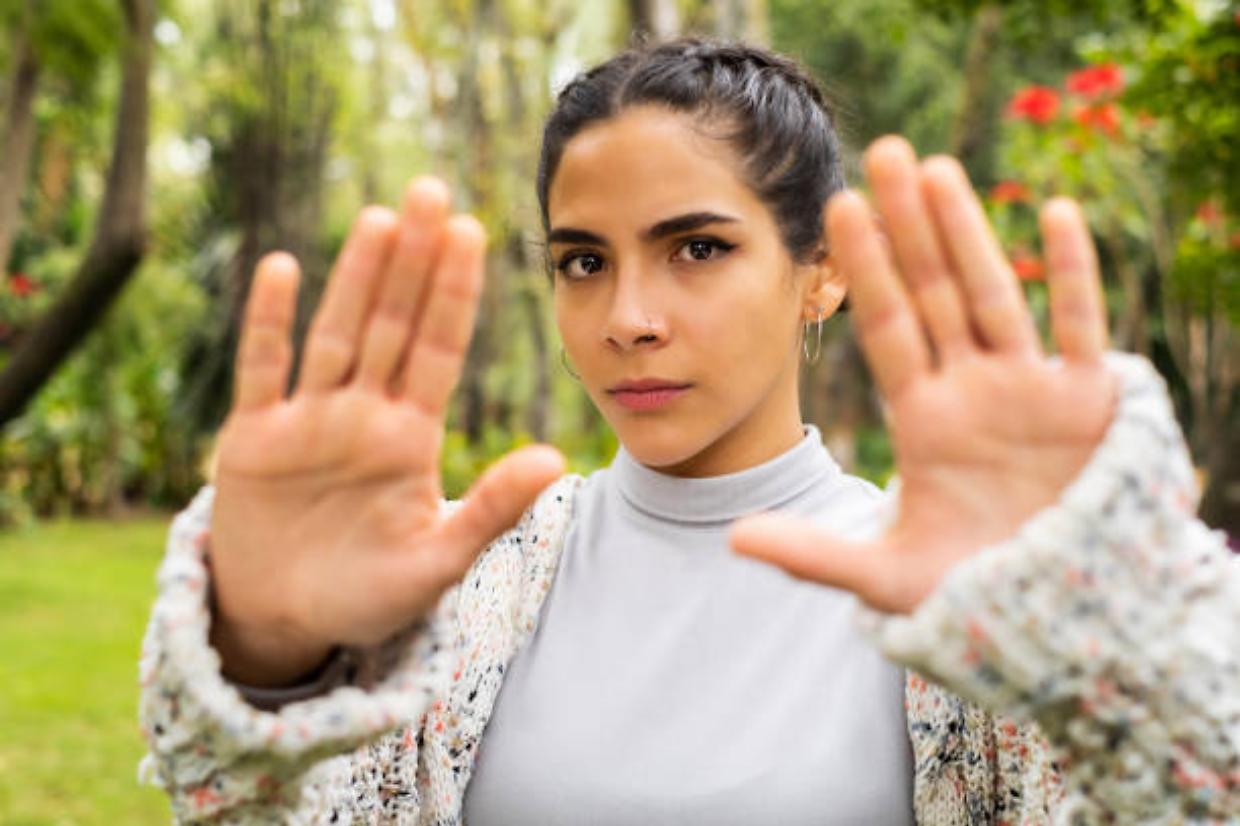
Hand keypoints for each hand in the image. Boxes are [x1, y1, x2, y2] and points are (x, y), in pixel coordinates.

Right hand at [208, 179, 564, 685]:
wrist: (284, 621)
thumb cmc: (367, 594)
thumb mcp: (437, 560)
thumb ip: (490, 509)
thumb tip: (556, 459)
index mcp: (409, 436)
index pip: (438, 349)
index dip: (454, 293)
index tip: (475, 232)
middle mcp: (362, 414)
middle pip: (391, 324)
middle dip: (412, 261)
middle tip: (431, 190)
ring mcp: (307, 420)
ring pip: (336, 334)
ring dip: (354, 278)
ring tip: (379, 218)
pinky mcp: (252, 438)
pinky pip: (261, 371)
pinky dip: (267, 324)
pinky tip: (280, 267)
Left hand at [731, 136, 1114, 614]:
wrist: (1057, 619)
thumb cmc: (974, 595)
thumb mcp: (887, 576)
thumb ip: (813, 555)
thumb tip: (732, 541)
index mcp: (924, 418)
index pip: (887, 327)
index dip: (865, 268)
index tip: (835, 208)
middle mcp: (973, 390)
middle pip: (934, 293)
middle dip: (909, 225)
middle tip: (883, 150)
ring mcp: (1030, 390)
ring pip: (994, 295)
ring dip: (969, 234)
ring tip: (939, 167)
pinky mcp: (1088, 403)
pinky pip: (1078, 327)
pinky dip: (1070, 275)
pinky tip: (1051, 214)